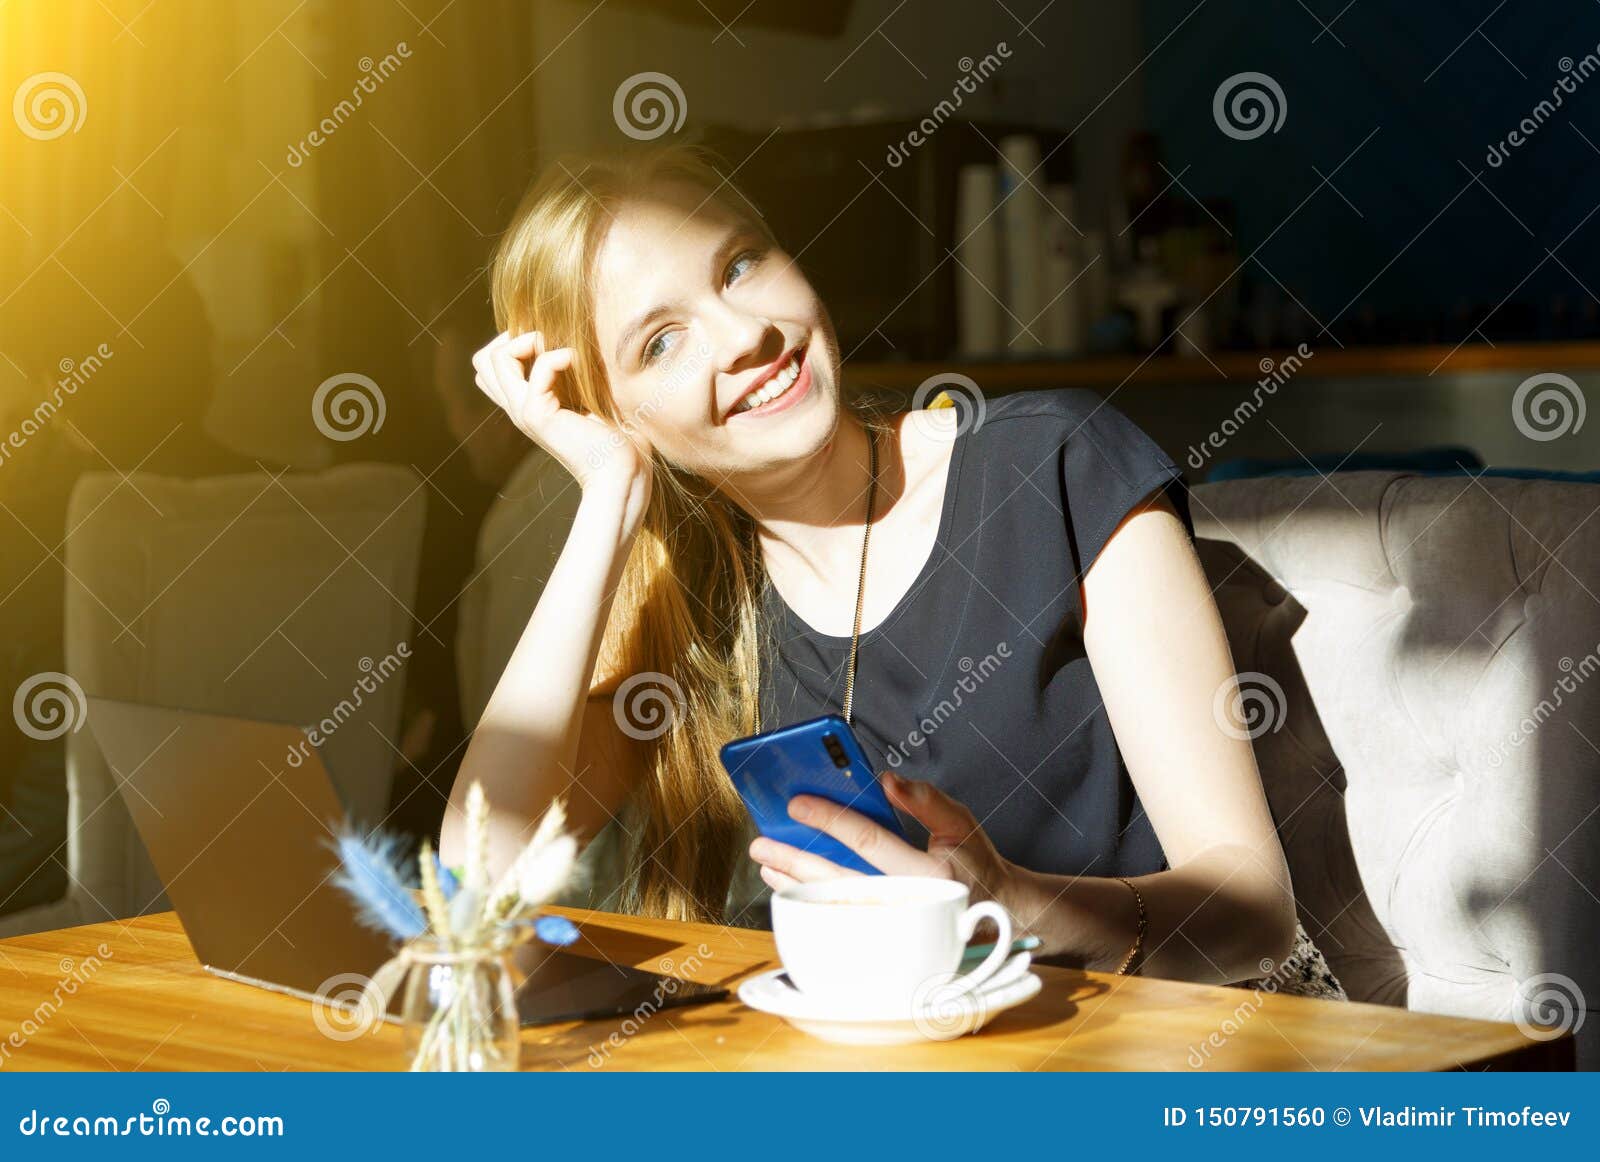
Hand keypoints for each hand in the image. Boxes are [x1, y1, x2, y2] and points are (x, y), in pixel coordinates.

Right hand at [470, 330, 651, 493]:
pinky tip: (579, 362)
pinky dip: (561, 355)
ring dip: (529, 340)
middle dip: (513, 337)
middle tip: (549, 344)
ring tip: (562, 352)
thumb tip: (573, 342)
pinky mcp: (540, 415)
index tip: (548, 343)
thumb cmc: (616, 438)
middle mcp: (518, 409)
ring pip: (494, 359)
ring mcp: (524, 412)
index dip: (512, 344)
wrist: (620, 473)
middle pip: (483, 361)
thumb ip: (573, 377)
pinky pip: (539, 367)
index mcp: (526, 405)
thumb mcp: (589, 399)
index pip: (490, 367)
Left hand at [748, 771, 1013, 904]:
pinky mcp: (887, 940)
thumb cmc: (976, 865)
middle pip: (839, 879)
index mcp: (931, 872)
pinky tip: (792, 890)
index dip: (830, 819)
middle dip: (796, 859)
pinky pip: (840, 922)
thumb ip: (926, 800)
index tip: (797, 804)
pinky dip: (813, 905)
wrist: (998, 915)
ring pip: (835, 905)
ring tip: (768, 866)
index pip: (869, 839)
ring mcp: (896, 927)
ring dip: (796, 885)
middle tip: (763, 843)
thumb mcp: (961, 823)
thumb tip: (887, 780)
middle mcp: (910, 904)